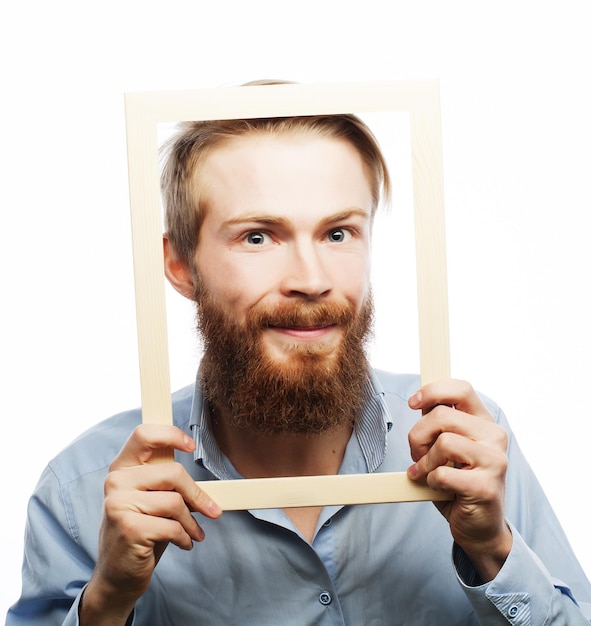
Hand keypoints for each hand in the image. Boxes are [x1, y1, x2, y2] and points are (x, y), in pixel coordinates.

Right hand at [80, 424, 221, 624]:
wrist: (117, 576)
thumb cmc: (140, 532)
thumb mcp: (151, 500)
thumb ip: (165, 481)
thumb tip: (204, 477)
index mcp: (121, 468)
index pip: (143, 434)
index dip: (170, 434)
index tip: (191, 445)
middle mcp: (116, 482)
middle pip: (172, 472)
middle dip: (197, 495)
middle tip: (211, 510)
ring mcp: (119, 505)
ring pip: (175, 502)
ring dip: (192, 522)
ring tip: (195, 532)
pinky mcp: (129, 528)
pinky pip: (172, 526)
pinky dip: (185, 537)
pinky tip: (185, 543)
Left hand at [406, 379, 511, 580]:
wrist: (480, 527)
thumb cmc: (458, 483)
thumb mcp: (446, 448)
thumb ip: (437, 425)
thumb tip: (419, 401)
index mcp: (484, 422)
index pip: (461, 389)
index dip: (433, 391)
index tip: (413, 402)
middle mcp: (494, 437)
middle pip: (442, 415)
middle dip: (418, 435)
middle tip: (416, 453)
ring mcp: (494, 461)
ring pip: (443, 442)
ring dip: (425, 461)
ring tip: (427, 472)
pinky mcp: (486, 486)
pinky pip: (443, 473)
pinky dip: (431, 481)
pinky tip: (438, 488)